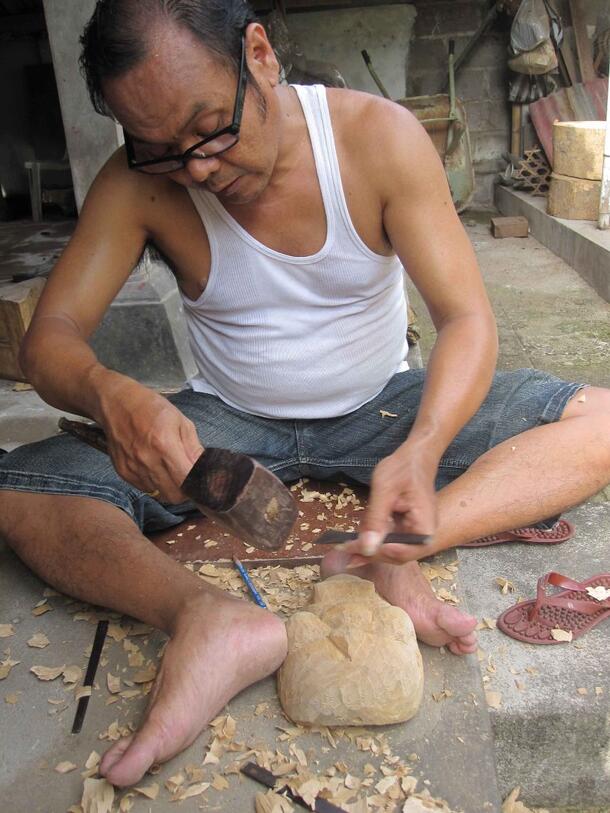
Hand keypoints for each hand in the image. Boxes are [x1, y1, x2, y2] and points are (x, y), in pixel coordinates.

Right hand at [96, 375, 202, 503]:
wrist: (116, 403)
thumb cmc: (151, 408)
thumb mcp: (181, 421)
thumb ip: (194, 447)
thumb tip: (204, 468)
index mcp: (165, 444)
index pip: (185, 480)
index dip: (197, 484)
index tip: (201, 481)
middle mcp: (147, 460)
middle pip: (173, 495)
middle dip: (184, 491)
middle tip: (187, 479)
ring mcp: (133, 468)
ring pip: (158, 493)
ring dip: (169, 487)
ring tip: (170, 470)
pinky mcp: (123, 472)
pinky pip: (144, 488)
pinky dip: (154, 483)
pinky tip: (155, 468)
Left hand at [342, 445, 437, 565]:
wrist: (415, 458)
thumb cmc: (403, 469)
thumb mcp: (384, 491)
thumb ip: (376, 520)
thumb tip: (366, 547)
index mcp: (424, 529)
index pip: (400, 552)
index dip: (376, 553)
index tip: (352, 548)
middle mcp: (423, 537)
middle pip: (395, 556)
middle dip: (369, 553)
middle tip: (342, 549)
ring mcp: (415, 534)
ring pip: (390, 551)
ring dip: (368, 549)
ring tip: (344, 547)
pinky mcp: (406, 529)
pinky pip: (389, 541)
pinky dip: (373, 540)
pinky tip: (354, 541)